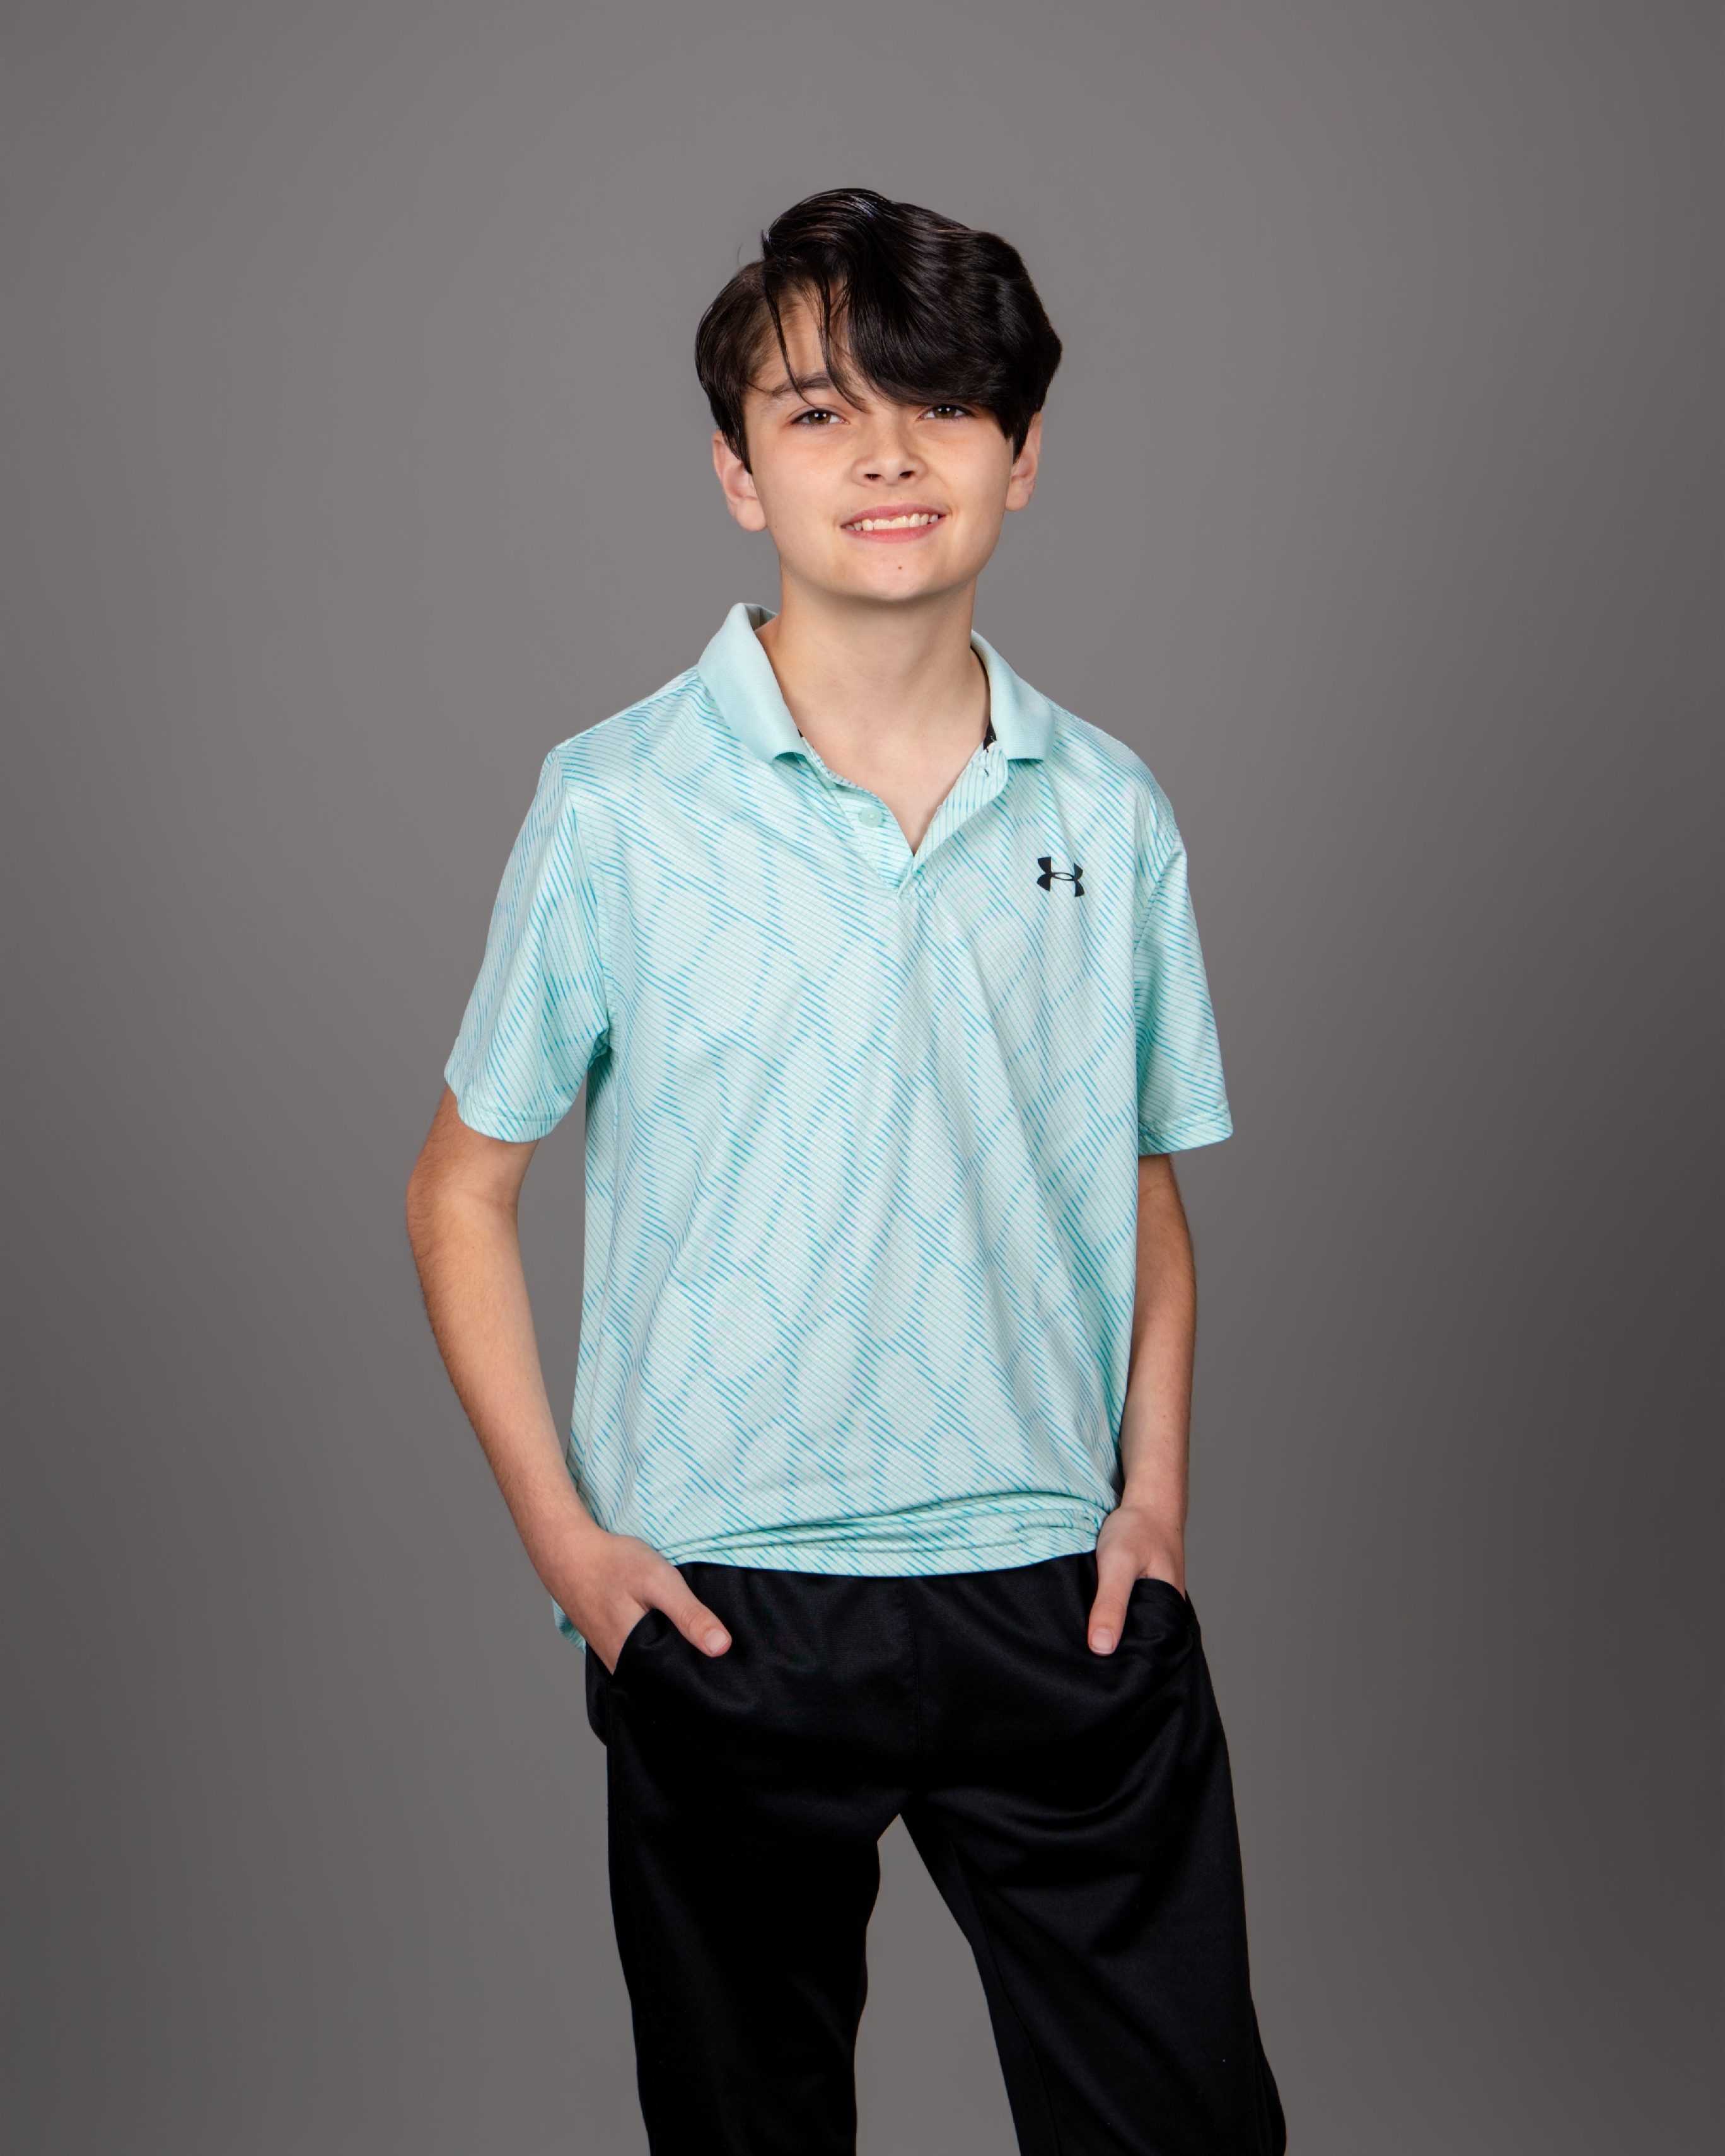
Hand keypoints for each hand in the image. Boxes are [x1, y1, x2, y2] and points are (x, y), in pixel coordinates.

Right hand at [544, 1526, 731, 1674]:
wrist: (569, 1553)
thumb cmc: (612, 1564)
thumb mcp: (659, 1581)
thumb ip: (689, 1615)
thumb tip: (722, 1647)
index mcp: (634, 1659)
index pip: (678, 1686)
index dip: (704, 1677)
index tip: (726, 1667)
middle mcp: (623, 1667)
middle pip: (667, 1680)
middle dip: (690, 1667)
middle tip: (715, 1649)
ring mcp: (615, 1658)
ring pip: (654, 1670)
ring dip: (673, 1658)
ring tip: (695, 1641)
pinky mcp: (612, 1647)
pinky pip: (642, 1658)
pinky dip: (658, 1648)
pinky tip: (669, 1633)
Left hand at [1088, 1501, 1184, 1654]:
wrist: (1146, 1504)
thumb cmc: (1138, 1530)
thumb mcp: (1119, 1564)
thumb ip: (1111, 1604)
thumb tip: (1102, 1648)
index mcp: (1170, 1617)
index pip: (1145, 1655)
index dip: (1120, 1663)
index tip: (1092, 1670)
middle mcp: (1165, 1617)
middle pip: (1136, 1646)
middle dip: (1111, 1651)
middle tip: (1080, 1658)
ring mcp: (1154, 1607)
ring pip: (1129, 1631)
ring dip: (1109, 1633)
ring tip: (1083, 1642)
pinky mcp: (1141, 1598)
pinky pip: (1125, 1616)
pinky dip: (1109, 1617)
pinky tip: (1092, 1618)